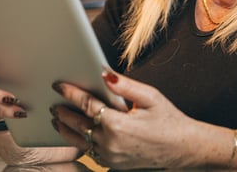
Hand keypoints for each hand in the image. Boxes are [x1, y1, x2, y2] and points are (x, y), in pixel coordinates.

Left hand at [50, 71, 199, 168]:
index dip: (70, 93)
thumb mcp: (150, 97)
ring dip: (66, 129)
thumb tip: (103, 73)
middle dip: (63, 112)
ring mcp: (110, 156)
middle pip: (77, 124)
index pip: (86, 105)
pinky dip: (80, 141)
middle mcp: (110, 142)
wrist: (183, 149)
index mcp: (118, 124)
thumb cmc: (169, 120)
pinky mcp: (112, 164)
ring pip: (80, 141)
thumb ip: (124, 85)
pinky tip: (75, 133)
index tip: (59, 85)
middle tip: (53, 102)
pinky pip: (90, 152)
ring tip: (57, 118)